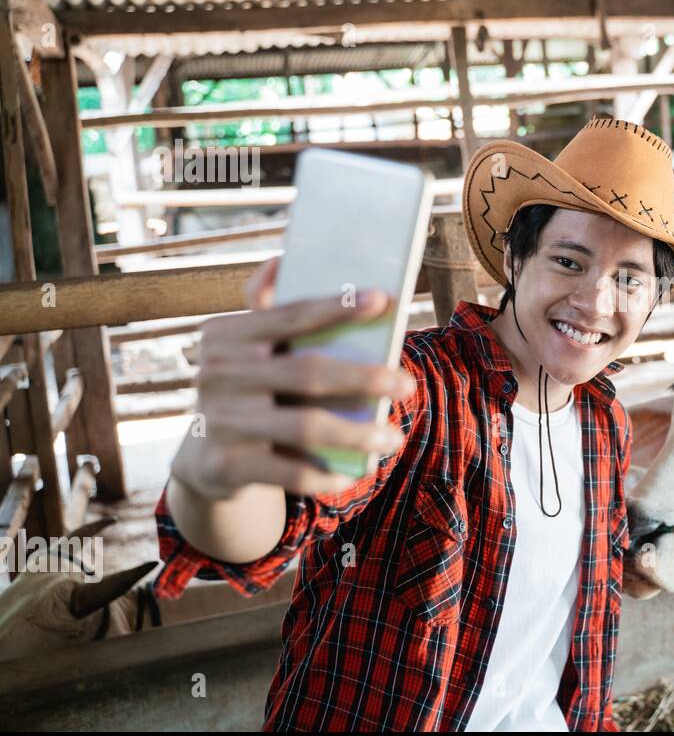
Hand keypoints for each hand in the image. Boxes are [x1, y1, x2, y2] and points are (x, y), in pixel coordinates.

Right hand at [170, 256, 415, 501]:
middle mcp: (216, 374)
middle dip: (365, 378)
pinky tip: (357, 470)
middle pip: (307, 372)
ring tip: (394, 437)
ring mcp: (220, 421)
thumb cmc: (248, 390)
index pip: (291, 315)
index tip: (384, 300)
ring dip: (358, 433)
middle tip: (407, 384)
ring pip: (305, 427)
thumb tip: (281, 261)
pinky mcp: (226, 466)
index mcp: (224, 335)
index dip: (339, 307)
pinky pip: (290, 473)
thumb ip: (266, 309)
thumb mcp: (247, 349)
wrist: (204, 459)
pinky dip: (328, 474)